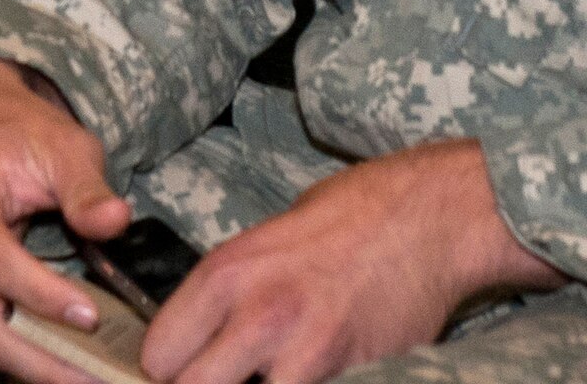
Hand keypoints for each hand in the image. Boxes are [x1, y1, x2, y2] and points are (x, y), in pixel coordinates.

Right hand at [0, 58, 133, 383]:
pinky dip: (17, 354)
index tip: (94, 317)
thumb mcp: (61, 143)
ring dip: (35, 366)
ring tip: (89, 375)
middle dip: (46, 360)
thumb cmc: (16, 128)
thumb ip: (86, 187)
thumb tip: (117, 222)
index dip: (43, 296)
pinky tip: (60, 360)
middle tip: (102, 377)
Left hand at [139, 140, 563, 383]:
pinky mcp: (354, 377)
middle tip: (226, 377)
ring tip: (267, 374)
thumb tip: (196, 341)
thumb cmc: (346, 218)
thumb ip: (228, 294)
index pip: (159, 356)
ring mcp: (308, 353)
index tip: (186, 370)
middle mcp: (259, 315)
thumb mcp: (265, 241)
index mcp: (228, 272)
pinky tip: (313, 373)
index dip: (170, 371)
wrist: (427, 218)